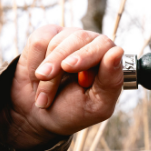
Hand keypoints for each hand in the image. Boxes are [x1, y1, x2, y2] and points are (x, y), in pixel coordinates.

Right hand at [5, 25, 123, 150]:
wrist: (38, 115)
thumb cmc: (72, 111)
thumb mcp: (96, 105)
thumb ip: (111, 81)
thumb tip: (117, 51)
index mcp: (108, 60)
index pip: (103, 46)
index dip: (85, 55)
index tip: (68, 67)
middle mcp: (91, 43)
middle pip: (77, 39)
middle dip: (57, 61)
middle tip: (43, 77)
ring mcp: (69, 37)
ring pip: (54, 43)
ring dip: (45, 72)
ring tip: (43, 96)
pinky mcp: (47, 36)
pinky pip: (38, 42)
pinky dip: (33, 63)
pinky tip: (36, 78)